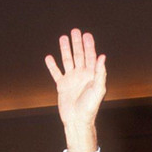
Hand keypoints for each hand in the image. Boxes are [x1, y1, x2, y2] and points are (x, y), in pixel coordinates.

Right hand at [44, 29, 106, 151]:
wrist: (78, 120)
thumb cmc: (90, 107)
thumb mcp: (98, 90)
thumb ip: (100, 73)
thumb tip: (102, 56)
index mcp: (91, 75)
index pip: (91, 56)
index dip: (89, 45)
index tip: (86, 35)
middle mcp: (81, 75)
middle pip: (79, 55)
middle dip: (77, 43)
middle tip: (75, 31)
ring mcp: (71, 80)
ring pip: (67, 61)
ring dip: (65, 49)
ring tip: (63, 37)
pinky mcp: (62, 86)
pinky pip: (56, 73)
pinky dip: (52, 65)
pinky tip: (49, 57)